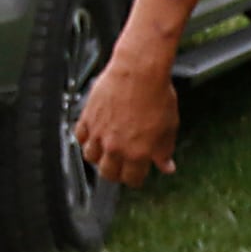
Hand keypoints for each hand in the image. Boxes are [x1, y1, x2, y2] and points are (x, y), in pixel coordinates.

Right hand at [75, 51, 181, 186]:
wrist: (139, 72)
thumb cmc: (157, 96)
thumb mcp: (169, 127)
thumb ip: (164, 150)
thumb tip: (166, 167)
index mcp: (138, 152)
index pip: (132, 179)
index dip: (135, 180)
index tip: (137, 177)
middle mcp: (115, 146)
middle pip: (108, 173)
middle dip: (116, 173)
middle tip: (121, 168)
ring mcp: (99, 133)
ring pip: (91, 158)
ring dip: (99, 158)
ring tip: (107, 152)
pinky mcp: (87, 119)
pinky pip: (80, 138)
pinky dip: (86, 140)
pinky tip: (94, 136)